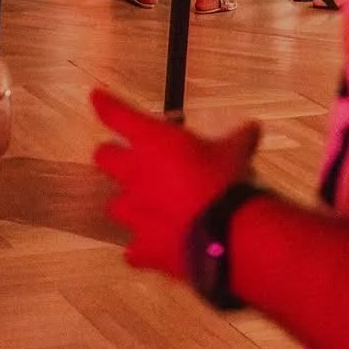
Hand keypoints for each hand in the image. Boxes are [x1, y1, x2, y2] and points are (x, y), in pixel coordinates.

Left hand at [92, 86, 260, 278]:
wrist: (223, 235)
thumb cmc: (224, 180)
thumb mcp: (235, 152)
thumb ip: (239, 139)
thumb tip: (253, 129)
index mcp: (150, 141)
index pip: (117, 115)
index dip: (105, 105)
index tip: (95, 97)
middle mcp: (133, 174)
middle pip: (103, 159)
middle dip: (111, 158)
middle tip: (127, 162)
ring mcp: (133, 215)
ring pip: (114, 206)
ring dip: (128, 204)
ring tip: (144, 208)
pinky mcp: (143, 250)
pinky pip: (133, 250)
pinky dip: (141, 249)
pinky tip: (152, 249)